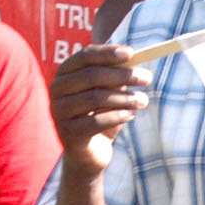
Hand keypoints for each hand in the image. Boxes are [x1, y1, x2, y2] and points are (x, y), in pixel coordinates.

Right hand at [49, 43, 147, 174]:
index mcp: (65, 73)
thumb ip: (117, 75)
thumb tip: (134, 59)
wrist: (89, 152)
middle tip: (147, 78)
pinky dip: (117, 116)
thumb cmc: (100, 114)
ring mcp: (59, 112)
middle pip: (90, 76)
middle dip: (122, 75)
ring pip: (94, 98)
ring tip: (143, 100)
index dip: (108, 53)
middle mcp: (57, 89)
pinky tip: (131, 115)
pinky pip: (95, 122)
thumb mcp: (110, 91)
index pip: (85, 56)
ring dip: (124, 98)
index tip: (132, 53)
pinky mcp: (67, 133)